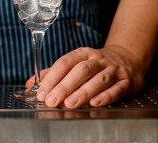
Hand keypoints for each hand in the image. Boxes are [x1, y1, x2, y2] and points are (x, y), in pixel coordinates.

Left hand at [26, 46, 145, 107]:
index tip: (42, 93)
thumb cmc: (95, 63)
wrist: (127, 57)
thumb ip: (52, 73)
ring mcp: (113, 69)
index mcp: (82, 54)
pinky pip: (116, 89)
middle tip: (52, 101)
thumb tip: (30, 84)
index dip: (52, 78)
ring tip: (70, 104)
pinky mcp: (127, 81)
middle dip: (65, 86)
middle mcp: (98, 59)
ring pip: (98, 79)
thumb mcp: (75, 63)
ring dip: (83, 92)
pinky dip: (105, 96)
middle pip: (80, 70)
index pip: (64, 63)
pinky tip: (95, 103)